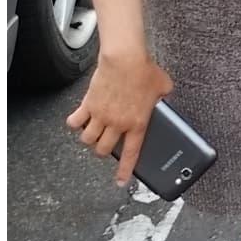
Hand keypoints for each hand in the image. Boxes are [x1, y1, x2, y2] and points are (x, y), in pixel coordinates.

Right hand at [67, 50, 174, 185]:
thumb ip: (164, 99)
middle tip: (106, 146)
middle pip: (104, 150)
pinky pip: (74, 122)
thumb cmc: (144, 71)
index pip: (131, 154)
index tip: (120, 182)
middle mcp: (117, 124)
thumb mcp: (163, 88)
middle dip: (104, 152)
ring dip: (89, 140)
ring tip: (92, 134)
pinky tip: (77, 120)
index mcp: (137, 124)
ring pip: (88, 140)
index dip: (125, 171)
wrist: (125, 58)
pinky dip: (74, 123)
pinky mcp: (88, 104)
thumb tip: (165, 98)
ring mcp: (100, 115)